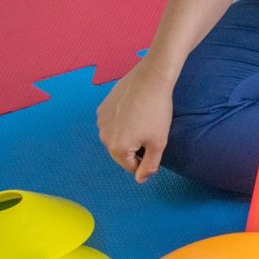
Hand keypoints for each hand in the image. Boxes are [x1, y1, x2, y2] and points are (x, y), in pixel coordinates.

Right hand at [96, 60, 175, 182]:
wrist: (150, 79)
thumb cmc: (156, 112)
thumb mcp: (158, 143)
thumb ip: (149, 166)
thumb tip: (140, 180)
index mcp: (117, 149)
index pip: (131, 167)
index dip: (146, 158)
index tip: (154, 143)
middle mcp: (103, 137)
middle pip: (122, 152)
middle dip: (135, 147)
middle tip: (150, 130)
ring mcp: (101, 121)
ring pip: (117, 137)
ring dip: (128, 134)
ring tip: (143, 119)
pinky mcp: (102, 107)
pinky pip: (112, 122)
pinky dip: (122, 121)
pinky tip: (135, 110)